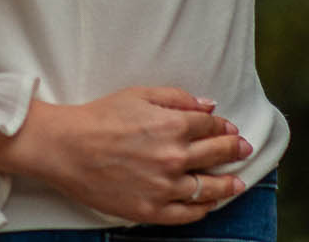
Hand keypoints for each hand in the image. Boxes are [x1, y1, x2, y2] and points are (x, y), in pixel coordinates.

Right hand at [0, 87, 251, 225]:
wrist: (65, 148)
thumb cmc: (98, 117)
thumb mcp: (137, 95)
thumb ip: (176, 98)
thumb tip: (208, 106)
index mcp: (172, 126)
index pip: (211, 127)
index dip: (223, 127)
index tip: (229, 129)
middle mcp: (174, 158)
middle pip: (217, 155)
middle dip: (234, 150)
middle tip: (243, 149)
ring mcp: (165, 187)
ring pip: (210, 188)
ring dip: (228, 184)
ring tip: (237, 183)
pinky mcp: (152, 209)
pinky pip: (189, 213)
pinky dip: (203, 208)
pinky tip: (208, 204)